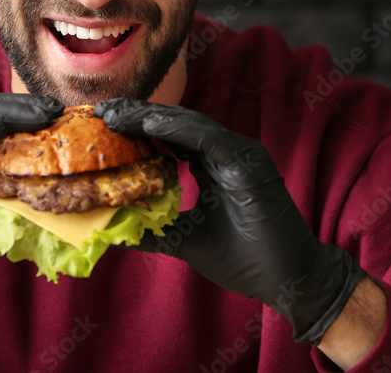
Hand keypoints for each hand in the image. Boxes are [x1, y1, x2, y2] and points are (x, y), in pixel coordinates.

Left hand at [95, 99, 365, 345]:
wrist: (287, 279)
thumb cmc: (244, 260)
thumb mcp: (186, 240)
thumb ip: (154, 230)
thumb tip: (112, 229)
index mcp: (214, 167)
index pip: (171, 138)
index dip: (138, 128)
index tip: (103, 123)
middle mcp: (227, 154)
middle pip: (176, 125)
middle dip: (138, 115)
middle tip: (102, 110)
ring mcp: (240, 154)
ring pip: (190, 125)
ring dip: (152, 117)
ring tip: (119, 115)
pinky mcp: (250, 162)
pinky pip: (210, 139)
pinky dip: (180, 130)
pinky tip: (150, 124)